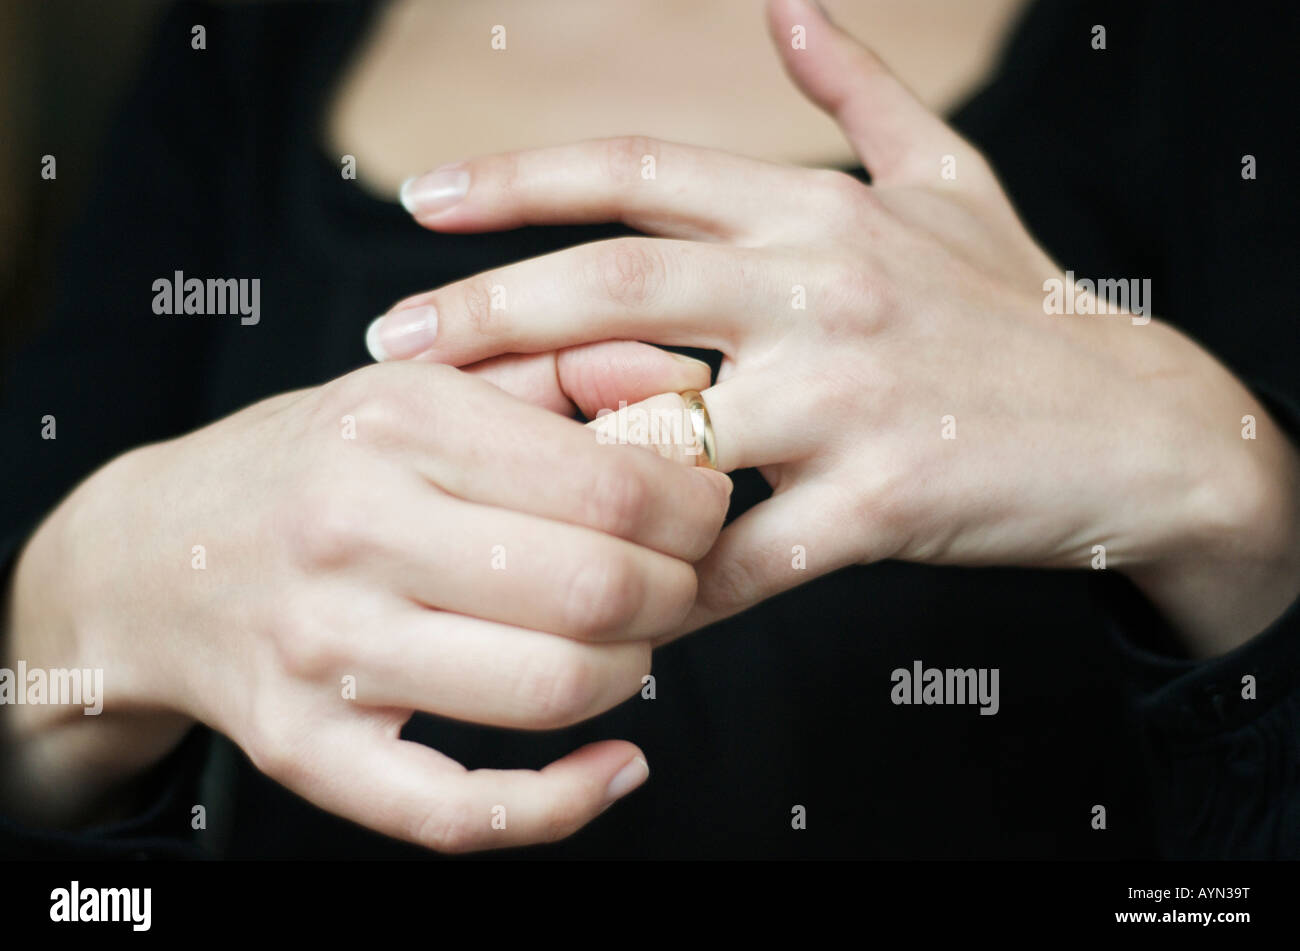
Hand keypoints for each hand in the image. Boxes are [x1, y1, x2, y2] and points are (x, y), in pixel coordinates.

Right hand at [1, 357, 729, 849]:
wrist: (155, 557)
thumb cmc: (317, 464)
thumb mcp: (425, 384)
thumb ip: (565, 369)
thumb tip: (687, 386)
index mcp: (400, 422)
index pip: (613, 486)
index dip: (695, 512)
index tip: (701, 512)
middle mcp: (354, 529)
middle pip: (596, 589)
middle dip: (678, 592)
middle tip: (676, 578)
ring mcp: (325, 649)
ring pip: (552, 689)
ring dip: (634, 673)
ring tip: (629, 641)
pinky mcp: (308, 748)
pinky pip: (462, 811)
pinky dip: (566, 803)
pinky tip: (615, 765)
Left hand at [371, 0, 1299, 655]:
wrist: (1135, 424)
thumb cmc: (1016, 307)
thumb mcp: (946, 178)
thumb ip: (856, 93)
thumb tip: (787, 5)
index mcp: (816, 210)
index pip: (639, 172)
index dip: (521, 179)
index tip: (422, 201)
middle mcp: (821, 284)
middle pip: (618, 285)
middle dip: (488, 312)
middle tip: (388, 347)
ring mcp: (851, 392)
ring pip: (667, 425)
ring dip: (559, 459)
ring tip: (471, 484)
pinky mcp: (884, 497)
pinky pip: (744, 555)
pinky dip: (669, 590)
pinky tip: (609, 612)